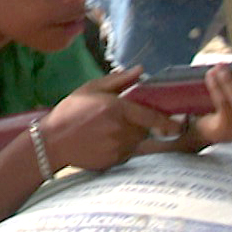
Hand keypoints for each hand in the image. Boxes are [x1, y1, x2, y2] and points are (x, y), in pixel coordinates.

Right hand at [40, 67, 175, 171]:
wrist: (51, 142)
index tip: (180, 124)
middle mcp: (120, 130)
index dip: (168, 121)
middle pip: (145, 129)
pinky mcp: (113, 161)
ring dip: (131, 135)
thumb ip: (119, 80)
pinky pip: (127, 153)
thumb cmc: (70, 111)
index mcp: (116, 108)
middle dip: (141, 124)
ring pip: (136, 141)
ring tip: (107, 130)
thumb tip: (141, 70)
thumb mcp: (91, 89)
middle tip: (121, 119)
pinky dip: (122, 147)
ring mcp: (117, 148)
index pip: (151, 116)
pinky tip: (104, 141)